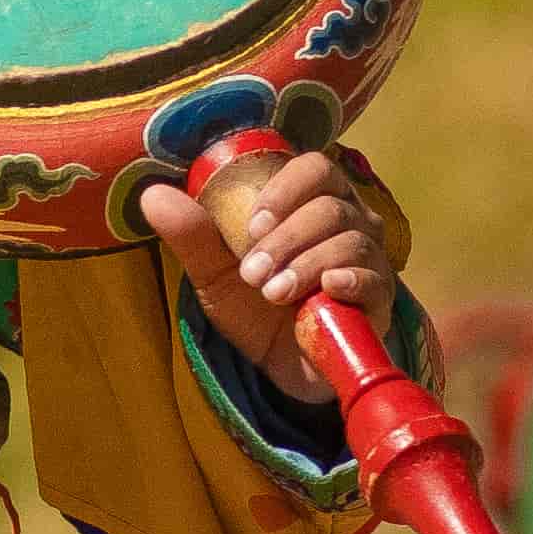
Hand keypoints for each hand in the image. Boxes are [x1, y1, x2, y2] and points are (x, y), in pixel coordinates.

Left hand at [139, 153, 399, 407]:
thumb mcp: (216, 274)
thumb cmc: (255, 307)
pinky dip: (348, 279)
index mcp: (312, 202)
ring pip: (350, 240)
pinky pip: (374, 276)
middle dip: (285, 238)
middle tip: (252, 273)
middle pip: (329, 206)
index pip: (315, 168)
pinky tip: (326, 290)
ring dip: (306, 264)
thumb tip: (152, 194)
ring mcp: (369, 257)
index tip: (252, 225)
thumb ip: (191, 235)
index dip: (285, 189)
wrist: (284, 365)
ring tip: (274, 292)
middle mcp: (350, 220)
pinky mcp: (380, 296)